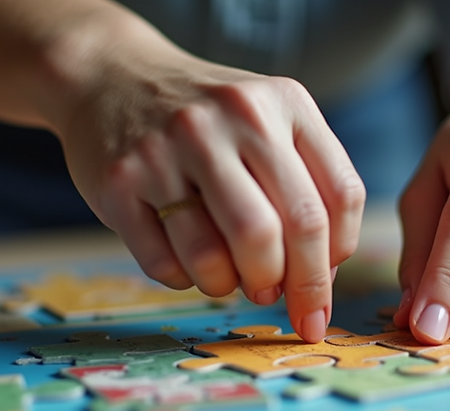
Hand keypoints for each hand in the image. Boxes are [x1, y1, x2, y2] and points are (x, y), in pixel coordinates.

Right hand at [50, 13, 364, 342]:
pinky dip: (184, 279)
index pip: (339, 198)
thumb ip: (308, 186)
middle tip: (275, 297)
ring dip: (230, 286)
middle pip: (286, 230)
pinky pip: (164, 264)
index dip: (335, 262)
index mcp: (282, 102)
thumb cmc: (207, 119)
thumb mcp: (271, 121)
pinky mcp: (118, 181)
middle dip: (293, 284)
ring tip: (228, 278)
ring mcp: (168, 148)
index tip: (320, 296)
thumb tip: (322, 274)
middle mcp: (228, 118)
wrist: (111, 74)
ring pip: (219, 257)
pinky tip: (185, 260)